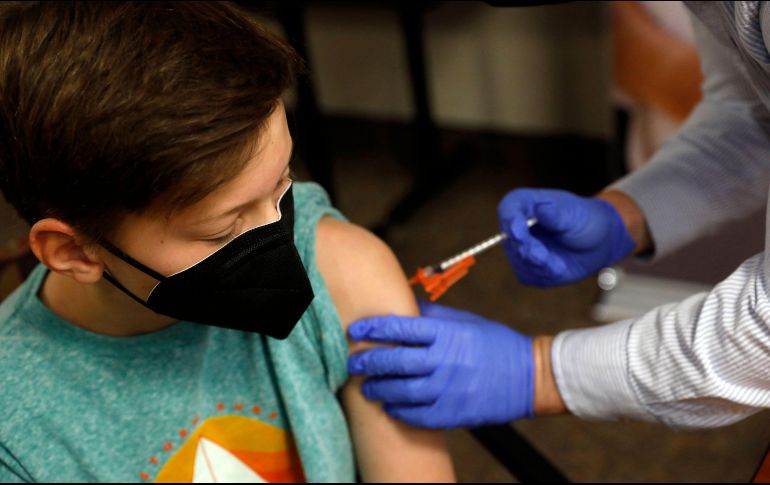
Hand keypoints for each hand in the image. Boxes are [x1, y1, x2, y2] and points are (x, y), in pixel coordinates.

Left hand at [347, 301, 533, 428]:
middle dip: (368, 361)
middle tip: (353, 363)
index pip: (400, 328)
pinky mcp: (454, 412)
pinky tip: (390, 407)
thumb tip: (404, 305)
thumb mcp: (465, 321)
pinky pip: (418, 415)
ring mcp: (449, 388)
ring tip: (367, 388)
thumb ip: (433, 316)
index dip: (373, 328)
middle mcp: (445, 359)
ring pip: (402, 390)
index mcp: (447, 333)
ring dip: (379, 389)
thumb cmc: (495, 344)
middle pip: (395, 360)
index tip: (356, 331)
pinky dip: (400, 411)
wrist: (529, 376)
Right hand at [498, 188, 635, 286]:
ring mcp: (520, 248)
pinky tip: (559, 268)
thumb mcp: (575, 214)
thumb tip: (541, 208)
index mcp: (526, 204)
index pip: (508, 209)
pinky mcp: (527, 268)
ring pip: (519, 261)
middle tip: (543, 257)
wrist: (598, 242)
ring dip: (539, 266)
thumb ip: (556, 214)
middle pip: (510, 239)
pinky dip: (544, 276)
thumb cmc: (585, 220)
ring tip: (560, 265)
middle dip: (527, 249)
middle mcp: (517, 226)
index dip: (510, 220)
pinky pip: (528, 276)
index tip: (518, 231)